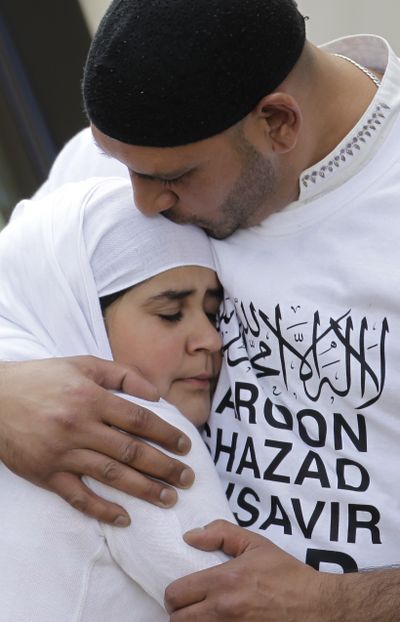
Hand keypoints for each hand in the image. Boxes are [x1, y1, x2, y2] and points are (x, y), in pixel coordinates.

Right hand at [0, 357, 193, 524]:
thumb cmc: (43, 378)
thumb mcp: (82, 364)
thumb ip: (121, 374)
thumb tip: (155, 394)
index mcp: (91, 398)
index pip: (139, 419)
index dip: (166, 434)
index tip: (185, 446)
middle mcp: (79, 426)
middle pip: (131, 451)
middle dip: (164, 467)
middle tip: (187, 479)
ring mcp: (62, 453)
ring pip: (111, 475)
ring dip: (143, 489)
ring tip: (168, 499)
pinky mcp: (46, 474)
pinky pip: (78, 497)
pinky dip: (102, 509)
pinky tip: (124, 518)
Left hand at [165, 520, 332, 620]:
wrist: (316, 606)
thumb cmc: (286, 574)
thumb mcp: (255, 544)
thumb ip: (221, 533)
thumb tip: (190, 536)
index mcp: (224, 581)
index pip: (176, 594)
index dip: (174, 594)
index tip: (182, 592)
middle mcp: (223, 610)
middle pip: (177, 621)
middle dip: (179, 613)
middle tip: (189, 607)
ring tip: (201, 617)